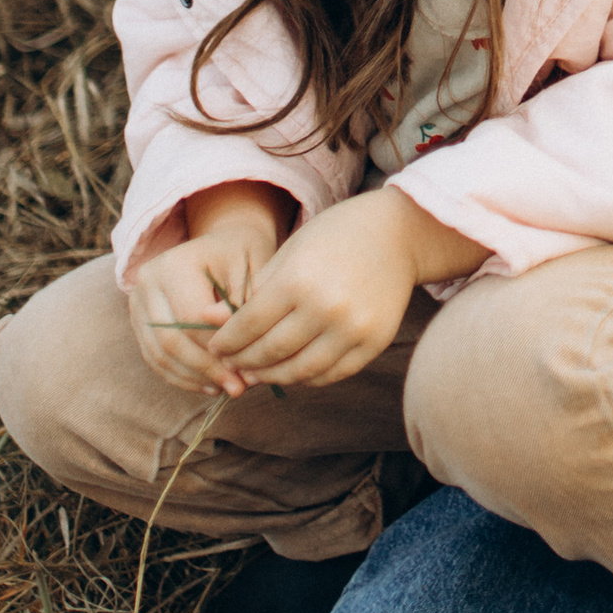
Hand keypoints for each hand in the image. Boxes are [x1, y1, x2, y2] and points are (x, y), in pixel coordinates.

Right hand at [126, 183, 296, 393]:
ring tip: (226, 388)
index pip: (191, 318)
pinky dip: (181, 375)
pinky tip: (208, 384)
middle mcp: (147, 281)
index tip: (246, 369)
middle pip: (171, 340)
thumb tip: (232, 350)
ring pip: (159, 353)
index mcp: (175, 263)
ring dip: (193, 377)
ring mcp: (137, 301)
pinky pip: (154, 356)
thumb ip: (243, 306)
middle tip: (238, 388)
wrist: (222, 242)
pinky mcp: (138, 320)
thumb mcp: (254, 269)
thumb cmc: (244, 255)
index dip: (219, 349)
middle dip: (206, 369)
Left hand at [209, 186, 485, 393]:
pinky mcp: (374, 342)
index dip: (226, 342)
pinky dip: (306, 378)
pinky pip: (332, 374)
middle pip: (270, 353)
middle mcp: (327, 308)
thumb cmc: (334, 237)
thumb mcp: (289, 254)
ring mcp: (354, 329)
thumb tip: (215, 328)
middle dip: (243, 362)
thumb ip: (255, 294)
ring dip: (272, 377)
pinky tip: (292, 369)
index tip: (215, 347)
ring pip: (300, 372)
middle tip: (231, 364)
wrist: (398, 234)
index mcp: (298, 281)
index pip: (248, 327)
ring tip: (258, 372)